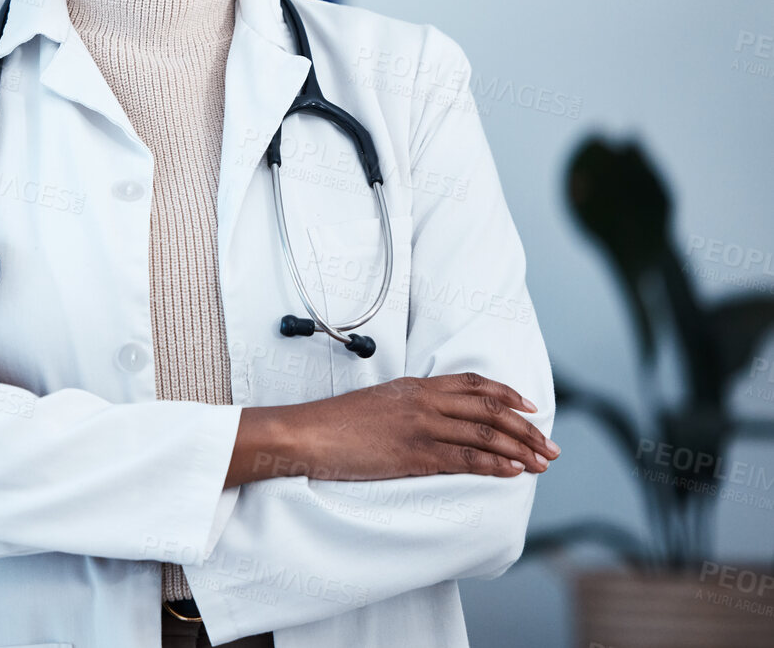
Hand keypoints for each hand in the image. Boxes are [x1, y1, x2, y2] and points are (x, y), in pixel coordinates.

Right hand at [228, 372, 559, 487]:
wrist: (307, 433)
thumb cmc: (336, 422)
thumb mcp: (377, 402)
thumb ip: (409, 405)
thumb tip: (433, 417)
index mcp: (415, 386)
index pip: (474, 385)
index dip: (508, 395)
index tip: (530, 408)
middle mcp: (424, 402)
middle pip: (490, 411)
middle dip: (526, 429)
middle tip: (550, 446)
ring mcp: (420, 428)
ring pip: (484, 435)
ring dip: (519, 449)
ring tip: (540, 463)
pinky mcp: (414, 455)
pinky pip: (464, 459)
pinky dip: (494, 465)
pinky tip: (512, 472)